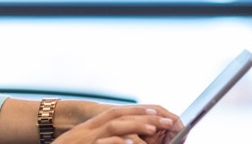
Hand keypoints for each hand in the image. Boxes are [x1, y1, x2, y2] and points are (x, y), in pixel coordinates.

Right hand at [52, 106, 175, 143]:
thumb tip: (126, 139)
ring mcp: (88, 138)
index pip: (117, 113)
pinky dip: (117, 141)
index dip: (137, 111)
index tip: (157, 112)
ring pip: (113, 126)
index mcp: (90, 127)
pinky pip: (103, 142)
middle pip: (119, 116)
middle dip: (143, 116)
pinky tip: (130, 142)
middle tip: (166, 121)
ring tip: (153, 129)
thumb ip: (103, 138)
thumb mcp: (85, 141)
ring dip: (134, 125)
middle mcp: (88, 130)